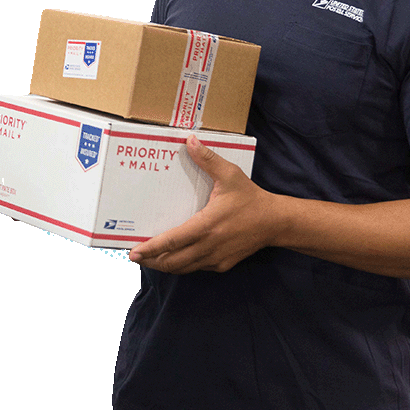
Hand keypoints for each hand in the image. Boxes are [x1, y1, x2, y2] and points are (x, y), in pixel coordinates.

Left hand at [128, 135, 279, 273]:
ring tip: (151, 259)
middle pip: (172, 262)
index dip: (151, 248)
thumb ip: (208, 159)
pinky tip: (177, 257)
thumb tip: (189, 141)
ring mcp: (215, 258)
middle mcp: (208, 246)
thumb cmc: (251, 198)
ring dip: (165, 265)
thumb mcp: (230, 175)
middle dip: (152, 261)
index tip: (134, 252)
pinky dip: (183, 265)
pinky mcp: (222, 264)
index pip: (172, 241)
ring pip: (183, 268)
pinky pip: (196, 268)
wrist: (275, 222)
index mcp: (206, 225)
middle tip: (137, 256)